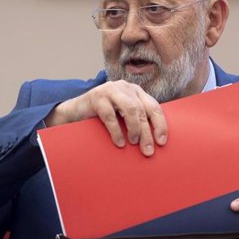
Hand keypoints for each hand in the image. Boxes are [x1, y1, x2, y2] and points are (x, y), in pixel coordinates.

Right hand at [44, 80, 167, 155]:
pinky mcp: (97, 96)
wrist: (76, 111)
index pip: (154, 107)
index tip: (162, 142)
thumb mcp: (123, 116)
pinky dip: (116, 131)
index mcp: (136, 92)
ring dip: (134, 128)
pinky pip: (110, 115)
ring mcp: (111, 90)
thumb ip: (137, 120)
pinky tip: (119, 142)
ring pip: (130, 109)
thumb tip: (154, 142)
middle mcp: (126, 88)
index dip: (160, 124)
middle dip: (147, 132)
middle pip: (142, 110)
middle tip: (148, 151)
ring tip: (133, 143)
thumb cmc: (103, 116)